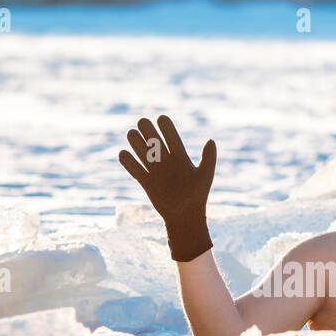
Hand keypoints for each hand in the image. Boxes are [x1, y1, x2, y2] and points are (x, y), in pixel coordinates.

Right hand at [119, 114, 216, 261]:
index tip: (161, 119)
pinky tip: (124, 154)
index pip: (170, 135)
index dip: (165, 125)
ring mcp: (155, 170)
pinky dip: (127, 160)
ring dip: (135, 141)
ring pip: (141, 150)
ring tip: (132, 136)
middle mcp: (166, 160)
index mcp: (180, 156)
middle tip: (143, 123)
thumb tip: (211, 140)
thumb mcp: (205, 175)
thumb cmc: (198, 195)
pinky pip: (133, 168)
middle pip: (152, 139)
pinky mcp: (146, 182)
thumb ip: (208, 158)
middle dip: (147, 129)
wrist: (185, 216)